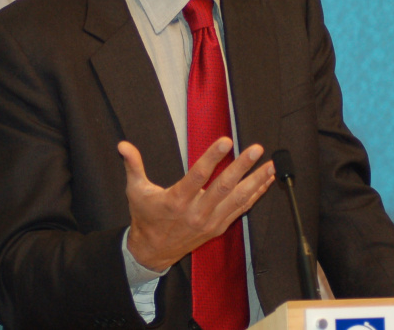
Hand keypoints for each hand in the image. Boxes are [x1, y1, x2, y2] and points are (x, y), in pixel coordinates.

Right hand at [118, 137, 274, 271]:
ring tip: (271, 164)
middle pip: (223, 187)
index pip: (198, 176)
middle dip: (242, 167)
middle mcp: (196, 212)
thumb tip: (122, 145)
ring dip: (256, 181)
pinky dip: (255, 195)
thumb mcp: (135, 190)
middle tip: (256, 149)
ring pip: (237, 199)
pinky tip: (266, 181)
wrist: (152, 251)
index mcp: (176, 201)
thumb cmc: (145, 217)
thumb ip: (133, 165)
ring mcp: (210, 222)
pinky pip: (240, 209)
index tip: (226, 141)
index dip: (212, 158)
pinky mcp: (218, 227)